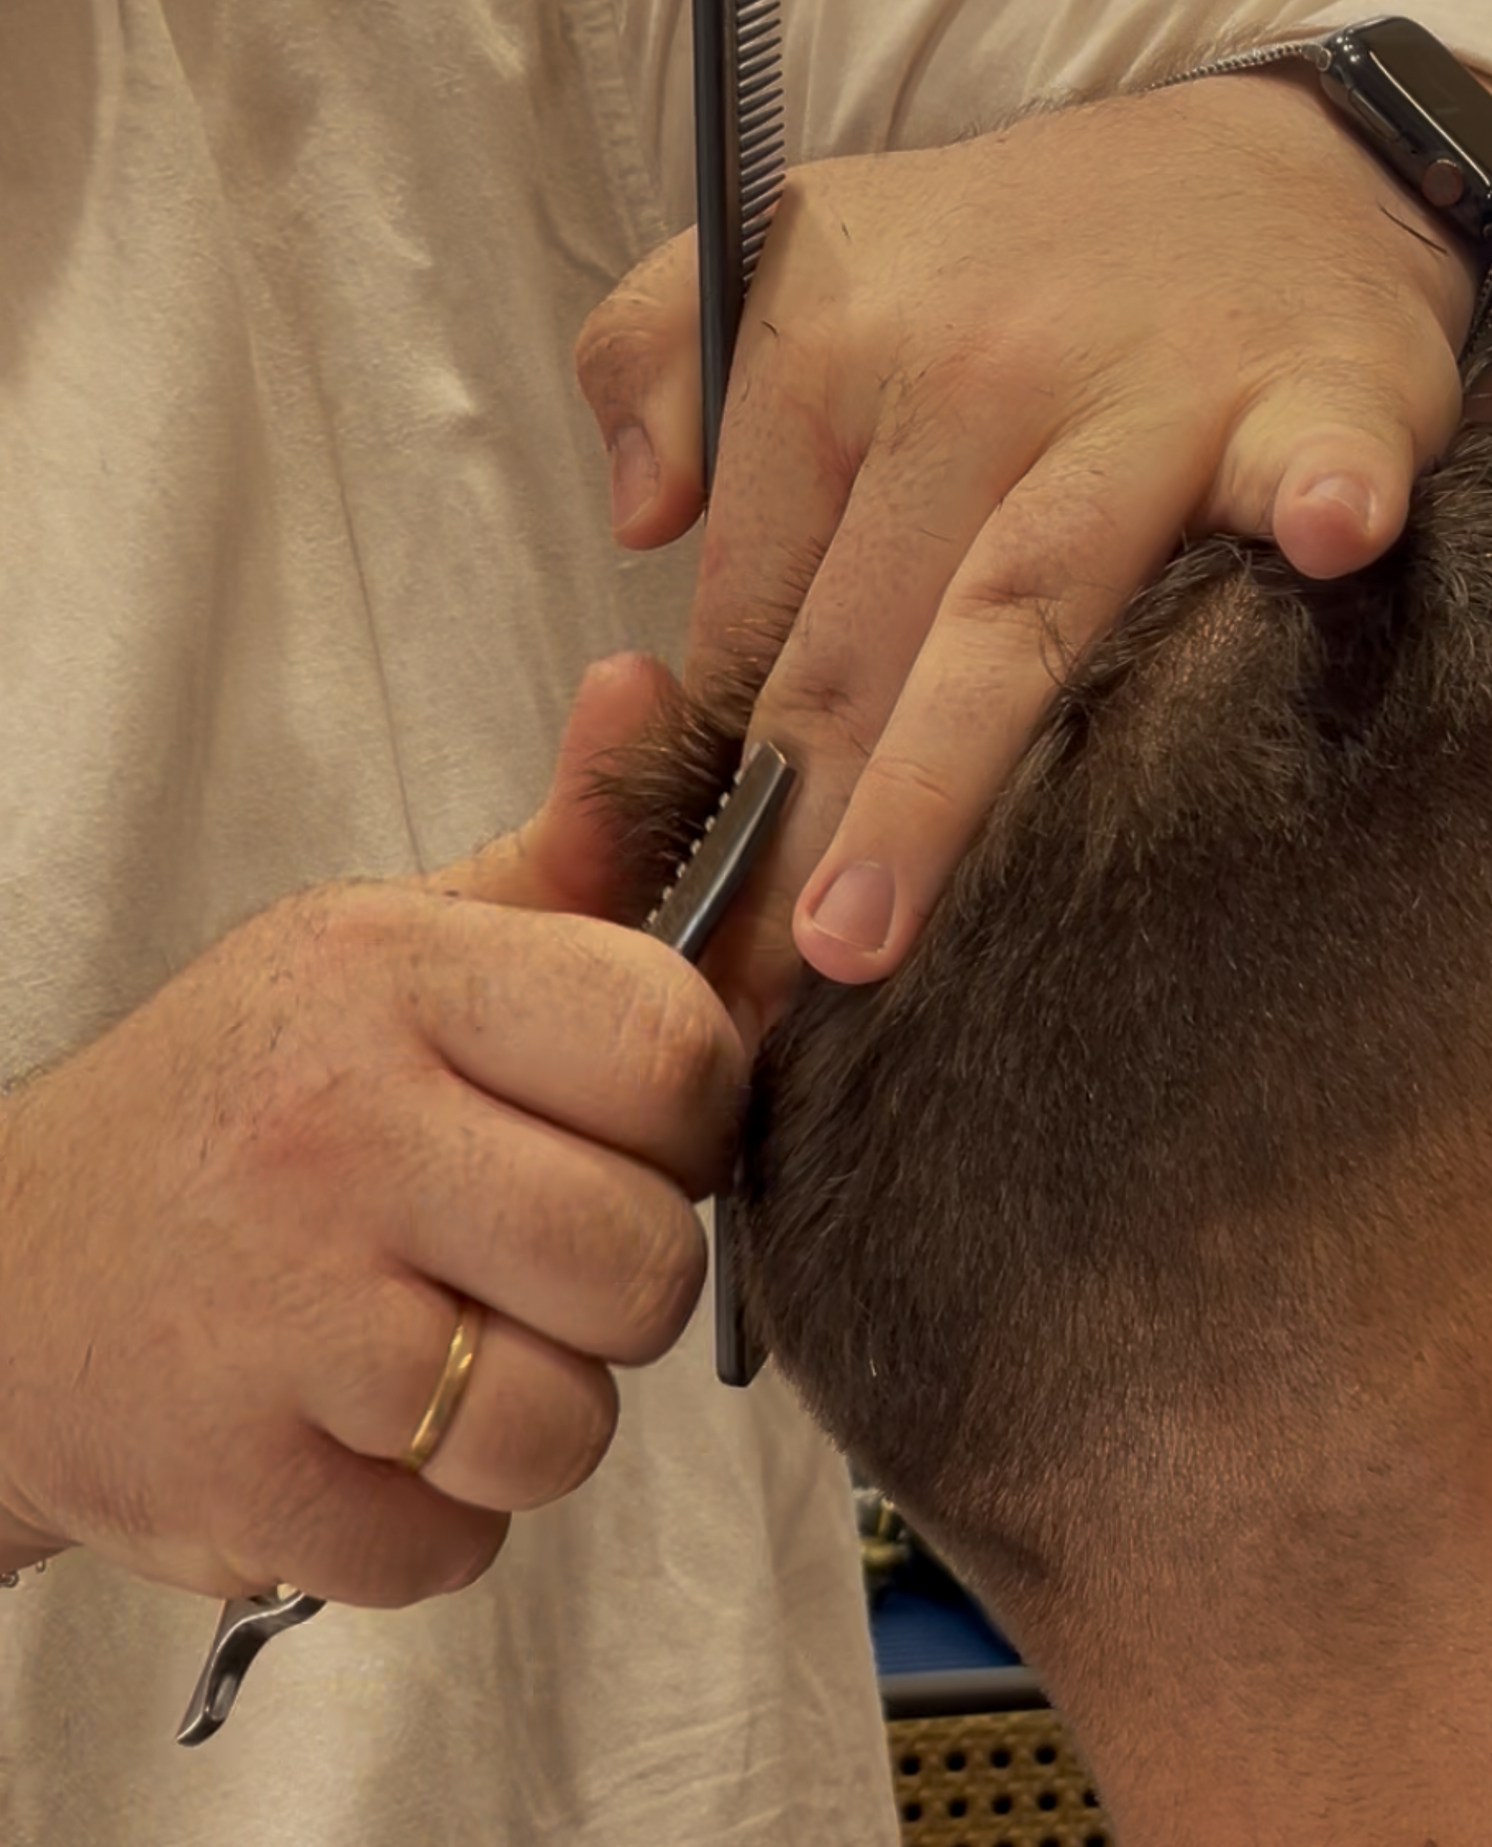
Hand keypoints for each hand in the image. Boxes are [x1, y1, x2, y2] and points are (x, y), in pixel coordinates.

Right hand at [0, 657, 745, 1602]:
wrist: (1, 1275)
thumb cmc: (251, 1105)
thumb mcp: (395, 948)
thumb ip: (566, 844)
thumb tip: (655, 687)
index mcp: (393, 976)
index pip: (676, 1047)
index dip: (687, 1114)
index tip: (627, 1129)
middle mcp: (337, 1131)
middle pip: (643, 1257)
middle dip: (617, 1281)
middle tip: (524, 1255)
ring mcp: (280, 1315)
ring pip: (566, 1423)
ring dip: (529, 1414)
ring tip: (437, 1346)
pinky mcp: (237, 1480)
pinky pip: (457, 1541)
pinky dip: (431, 1515)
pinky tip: (358, 1430)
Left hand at [575, 71, 1472, 1018]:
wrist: (1282, 167)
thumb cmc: (1027, 255)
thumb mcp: (801, 243)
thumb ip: (659, 357)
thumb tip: (640, 524)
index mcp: (830, 342)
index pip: (745, 609)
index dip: (705, 782)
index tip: (683, 918)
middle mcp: (967, 368)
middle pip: (853, 643)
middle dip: (781, 834)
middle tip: (727, 1002)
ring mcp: (1145, 390)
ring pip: (1014, 610)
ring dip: (934, 773)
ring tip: (855, 935)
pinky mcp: (1311, 394)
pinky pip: (1314, 452)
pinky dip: (1322, 493)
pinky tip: (1324, 541)